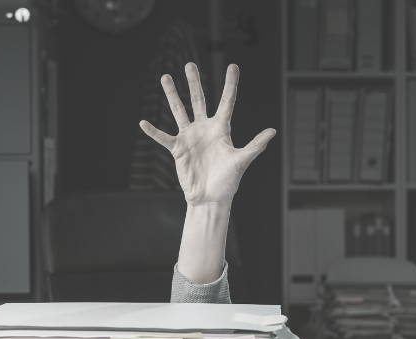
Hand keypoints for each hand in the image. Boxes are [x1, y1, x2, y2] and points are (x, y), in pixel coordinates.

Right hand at [139, 63, 275, 204]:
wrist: (211, 197)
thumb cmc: (228, 181)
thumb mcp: (242, 161)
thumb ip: (255, 145)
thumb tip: (272, 132)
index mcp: (221, 129)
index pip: (227, 102)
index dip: (230, 84)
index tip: (233, 66)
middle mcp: (204, 128)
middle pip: (198, 100)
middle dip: (194, 82)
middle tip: (189, 65)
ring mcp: (190, 137)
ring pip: (179, 111)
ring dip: (172, 95)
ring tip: (165, 77)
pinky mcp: (178, 149)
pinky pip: (163, 137)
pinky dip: (153, 131)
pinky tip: (143, 122)